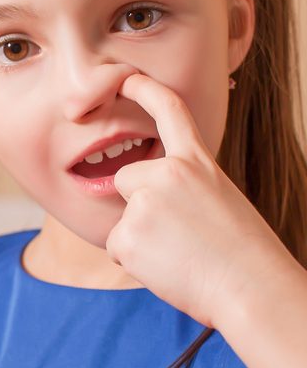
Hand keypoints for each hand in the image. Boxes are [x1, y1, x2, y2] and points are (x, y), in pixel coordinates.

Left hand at [106, 74, 293, 327]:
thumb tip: (147, 200)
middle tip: (178, 235)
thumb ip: (182, 188)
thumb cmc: (242, 255)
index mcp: (197, 163)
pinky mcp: (127, 236)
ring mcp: (144, 204)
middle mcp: (167, 175)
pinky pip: (116, 247)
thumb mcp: (218, 200)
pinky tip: (167, 268)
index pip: (170, 113)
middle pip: (125, 179)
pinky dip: (134, 261)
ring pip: (121, 219)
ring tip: (179, 254)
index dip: (144, 90)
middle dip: (137, 204)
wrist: (251, 289)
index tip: (126, 78)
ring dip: (140, 238)